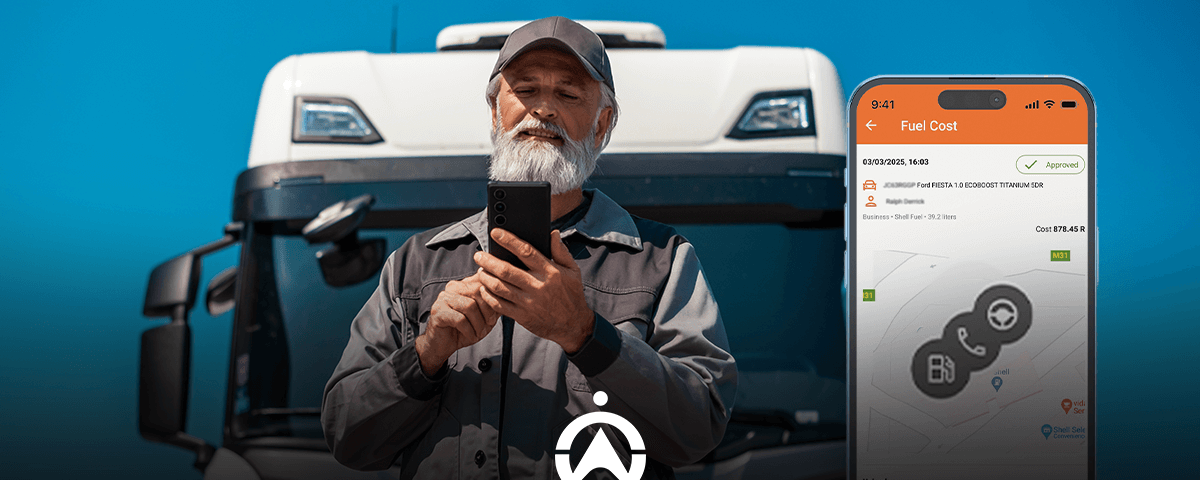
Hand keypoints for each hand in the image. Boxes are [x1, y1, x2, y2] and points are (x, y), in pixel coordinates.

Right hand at [415, 272, 499, 375]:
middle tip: (489, 324)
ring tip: (479, 333)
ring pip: (469, 306)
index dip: (494, 296)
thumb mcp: (484, 317)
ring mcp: (443, 298)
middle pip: (478, 291)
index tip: (496, 313)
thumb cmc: (464, 329)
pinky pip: (460, 319)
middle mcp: (453, 287)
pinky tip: (471, 336)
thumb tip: (508, 294)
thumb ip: (494, 304)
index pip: (484, 280)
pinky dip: (469, 330)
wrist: (442, 345)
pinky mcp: (438, 311)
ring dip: (478, 323)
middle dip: (487, 310)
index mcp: (464, 284)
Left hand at [474, 229, 593, 352]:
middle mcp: (538, 286)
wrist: (574, 325)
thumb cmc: (572, 294)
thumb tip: (553, 233)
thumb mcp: (572, 270)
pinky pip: (499, 305)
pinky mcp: (522, 316)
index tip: (496, 233)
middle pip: (506, 270)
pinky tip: (484, 289)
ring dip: (485, 277)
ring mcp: (529, 302)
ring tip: (480, 271)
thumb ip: (561, 251)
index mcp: (550, 272)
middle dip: (488, 261)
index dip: (509, 240)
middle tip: (479, 255)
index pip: (526, 251)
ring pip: (499, 287)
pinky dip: (488, 296)